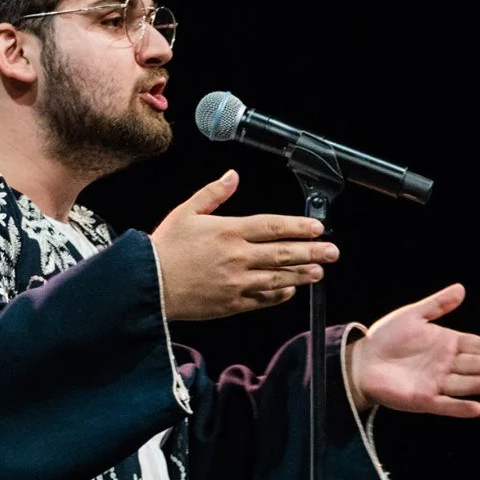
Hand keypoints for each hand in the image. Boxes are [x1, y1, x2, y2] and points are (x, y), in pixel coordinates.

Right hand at [149, 171, 335, 320]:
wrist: (147, 284)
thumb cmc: (164, 247)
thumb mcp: (186, 212)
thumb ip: (214, 194)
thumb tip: (233, 175)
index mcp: (228, 231)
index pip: (272, 227)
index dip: (298, 227)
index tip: (318, 228)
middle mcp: (237, 257)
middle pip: (283, 254)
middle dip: (312, 252)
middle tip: (332, 252)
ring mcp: (236, 283)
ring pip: (278, 279)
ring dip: (301, 274)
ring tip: (319, 271)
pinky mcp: (231, 304)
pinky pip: (263, 300)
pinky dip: (279, 295)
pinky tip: (291, 290)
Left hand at [348, 284, 479, 416]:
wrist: (360, 360)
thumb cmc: (386, 337)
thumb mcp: (412, 316)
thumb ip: (437, 305)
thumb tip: (461, 289)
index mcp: (446, 343)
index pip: (474, 345)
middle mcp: (445, 364)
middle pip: (471, 364)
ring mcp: (435, 382)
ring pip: (462, 384)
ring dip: (477, 385)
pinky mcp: (423, 399)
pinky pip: (446, 404)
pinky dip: (461, 408)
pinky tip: (478, 408)